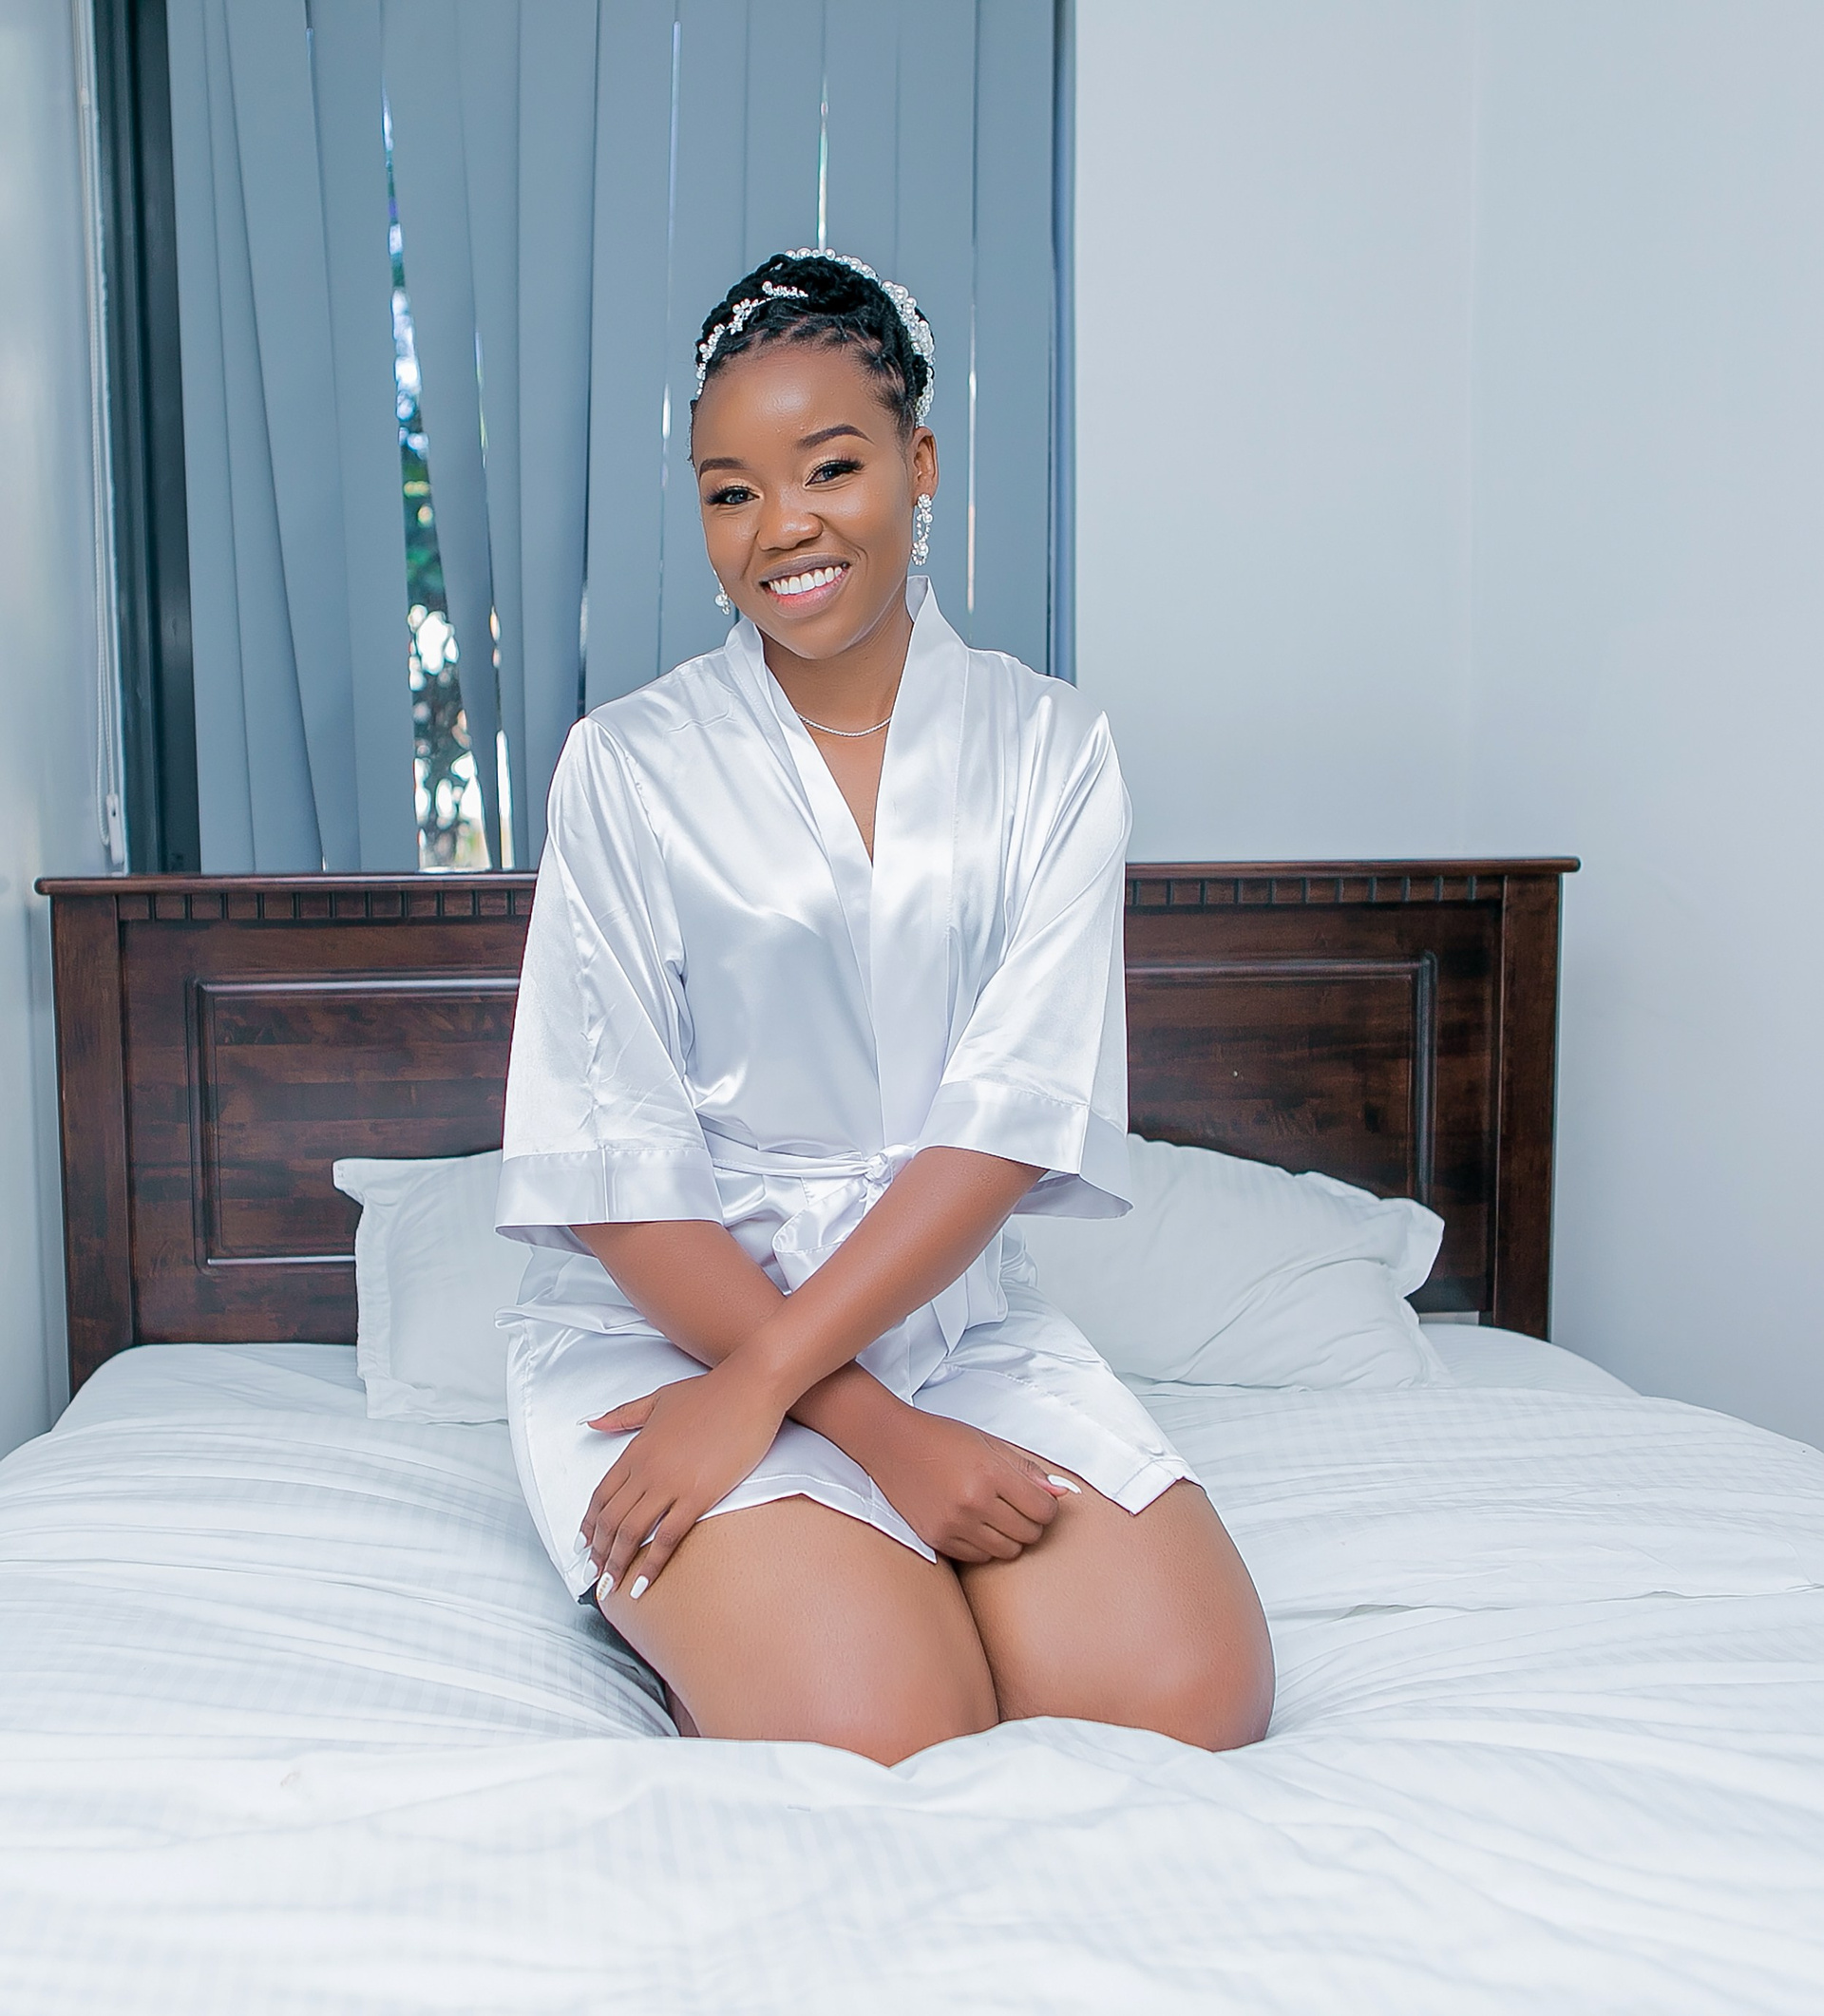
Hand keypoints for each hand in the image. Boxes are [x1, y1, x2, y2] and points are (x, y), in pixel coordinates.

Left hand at [579, 1362, 784, 1598]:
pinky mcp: (698, 1496)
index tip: (584, 1546)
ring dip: (616, 1565)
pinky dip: (651, 1565)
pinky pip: (667, 1538)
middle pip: (610, 1520)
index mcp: (635, 1450)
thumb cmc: (709, 1392)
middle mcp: (646, 1470)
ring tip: (610, 1588)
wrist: (749, 1388)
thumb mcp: (658, 1399)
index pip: (600, 1496)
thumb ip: (623, 1415)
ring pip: (631, 1533)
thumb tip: (591, 1423)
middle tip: (594, 1577)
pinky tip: (643, 1584)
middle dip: (598, 1553)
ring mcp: (670, 1484)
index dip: (589, 1525)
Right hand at [862, 1409, 1077, 1564]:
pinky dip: (985, 1545)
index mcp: (990, 1473)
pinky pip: (980, 1557)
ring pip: (1007, 1551)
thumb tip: (1060, 1493)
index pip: (1043, 1510)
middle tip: (1017, 1506)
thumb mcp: (989, 1443)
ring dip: (1009, 1536)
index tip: (1038, 1499)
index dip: (1047, 1506)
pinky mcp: (937, 1539)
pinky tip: (976, 1524)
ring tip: (996, 1515)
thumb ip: (1026, 1470)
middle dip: (1031, 1522)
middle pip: (1029, 1533)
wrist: (890, 1443)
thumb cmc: (941, 1438)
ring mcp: (953, 1524)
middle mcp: (973, 1502)